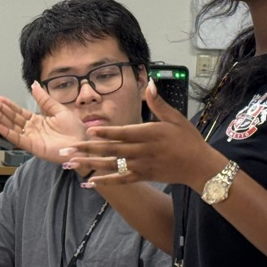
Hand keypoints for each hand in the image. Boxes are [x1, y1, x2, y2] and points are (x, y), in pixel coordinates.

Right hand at [0, 82, 87, 163]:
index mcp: (38, 120)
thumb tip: (34, 85)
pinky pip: (18, 139)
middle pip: (12, 118)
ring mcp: (32, 138)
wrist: (83, 143)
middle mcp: (32, 129)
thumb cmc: (75, 129)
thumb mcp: (58, 109)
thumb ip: (44, 99)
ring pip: (12, 127)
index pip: (18, 112)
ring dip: (0, 119)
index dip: (8, 105)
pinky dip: (7, 133)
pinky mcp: (33, 146)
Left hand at [63, 79, 212, 186]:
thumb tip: (150, 83)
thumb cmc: (188, 140)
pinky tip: (90, 182)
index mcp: (149, 134)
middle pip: (111, 149)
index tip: (88, 131)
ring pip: (111, 165)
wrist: (199, 166)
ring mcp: (141, 165)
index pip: (123, 132)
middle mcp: (142, 151)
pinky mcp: (142, 176)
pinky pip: (121, 180)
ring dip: (90, 164)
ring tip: (70, 164)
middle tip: (67, 149)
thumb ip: (158, 103)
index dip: (105, 132)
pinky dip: (105, 181)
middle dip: (87, 149)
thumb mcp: (176, 118)